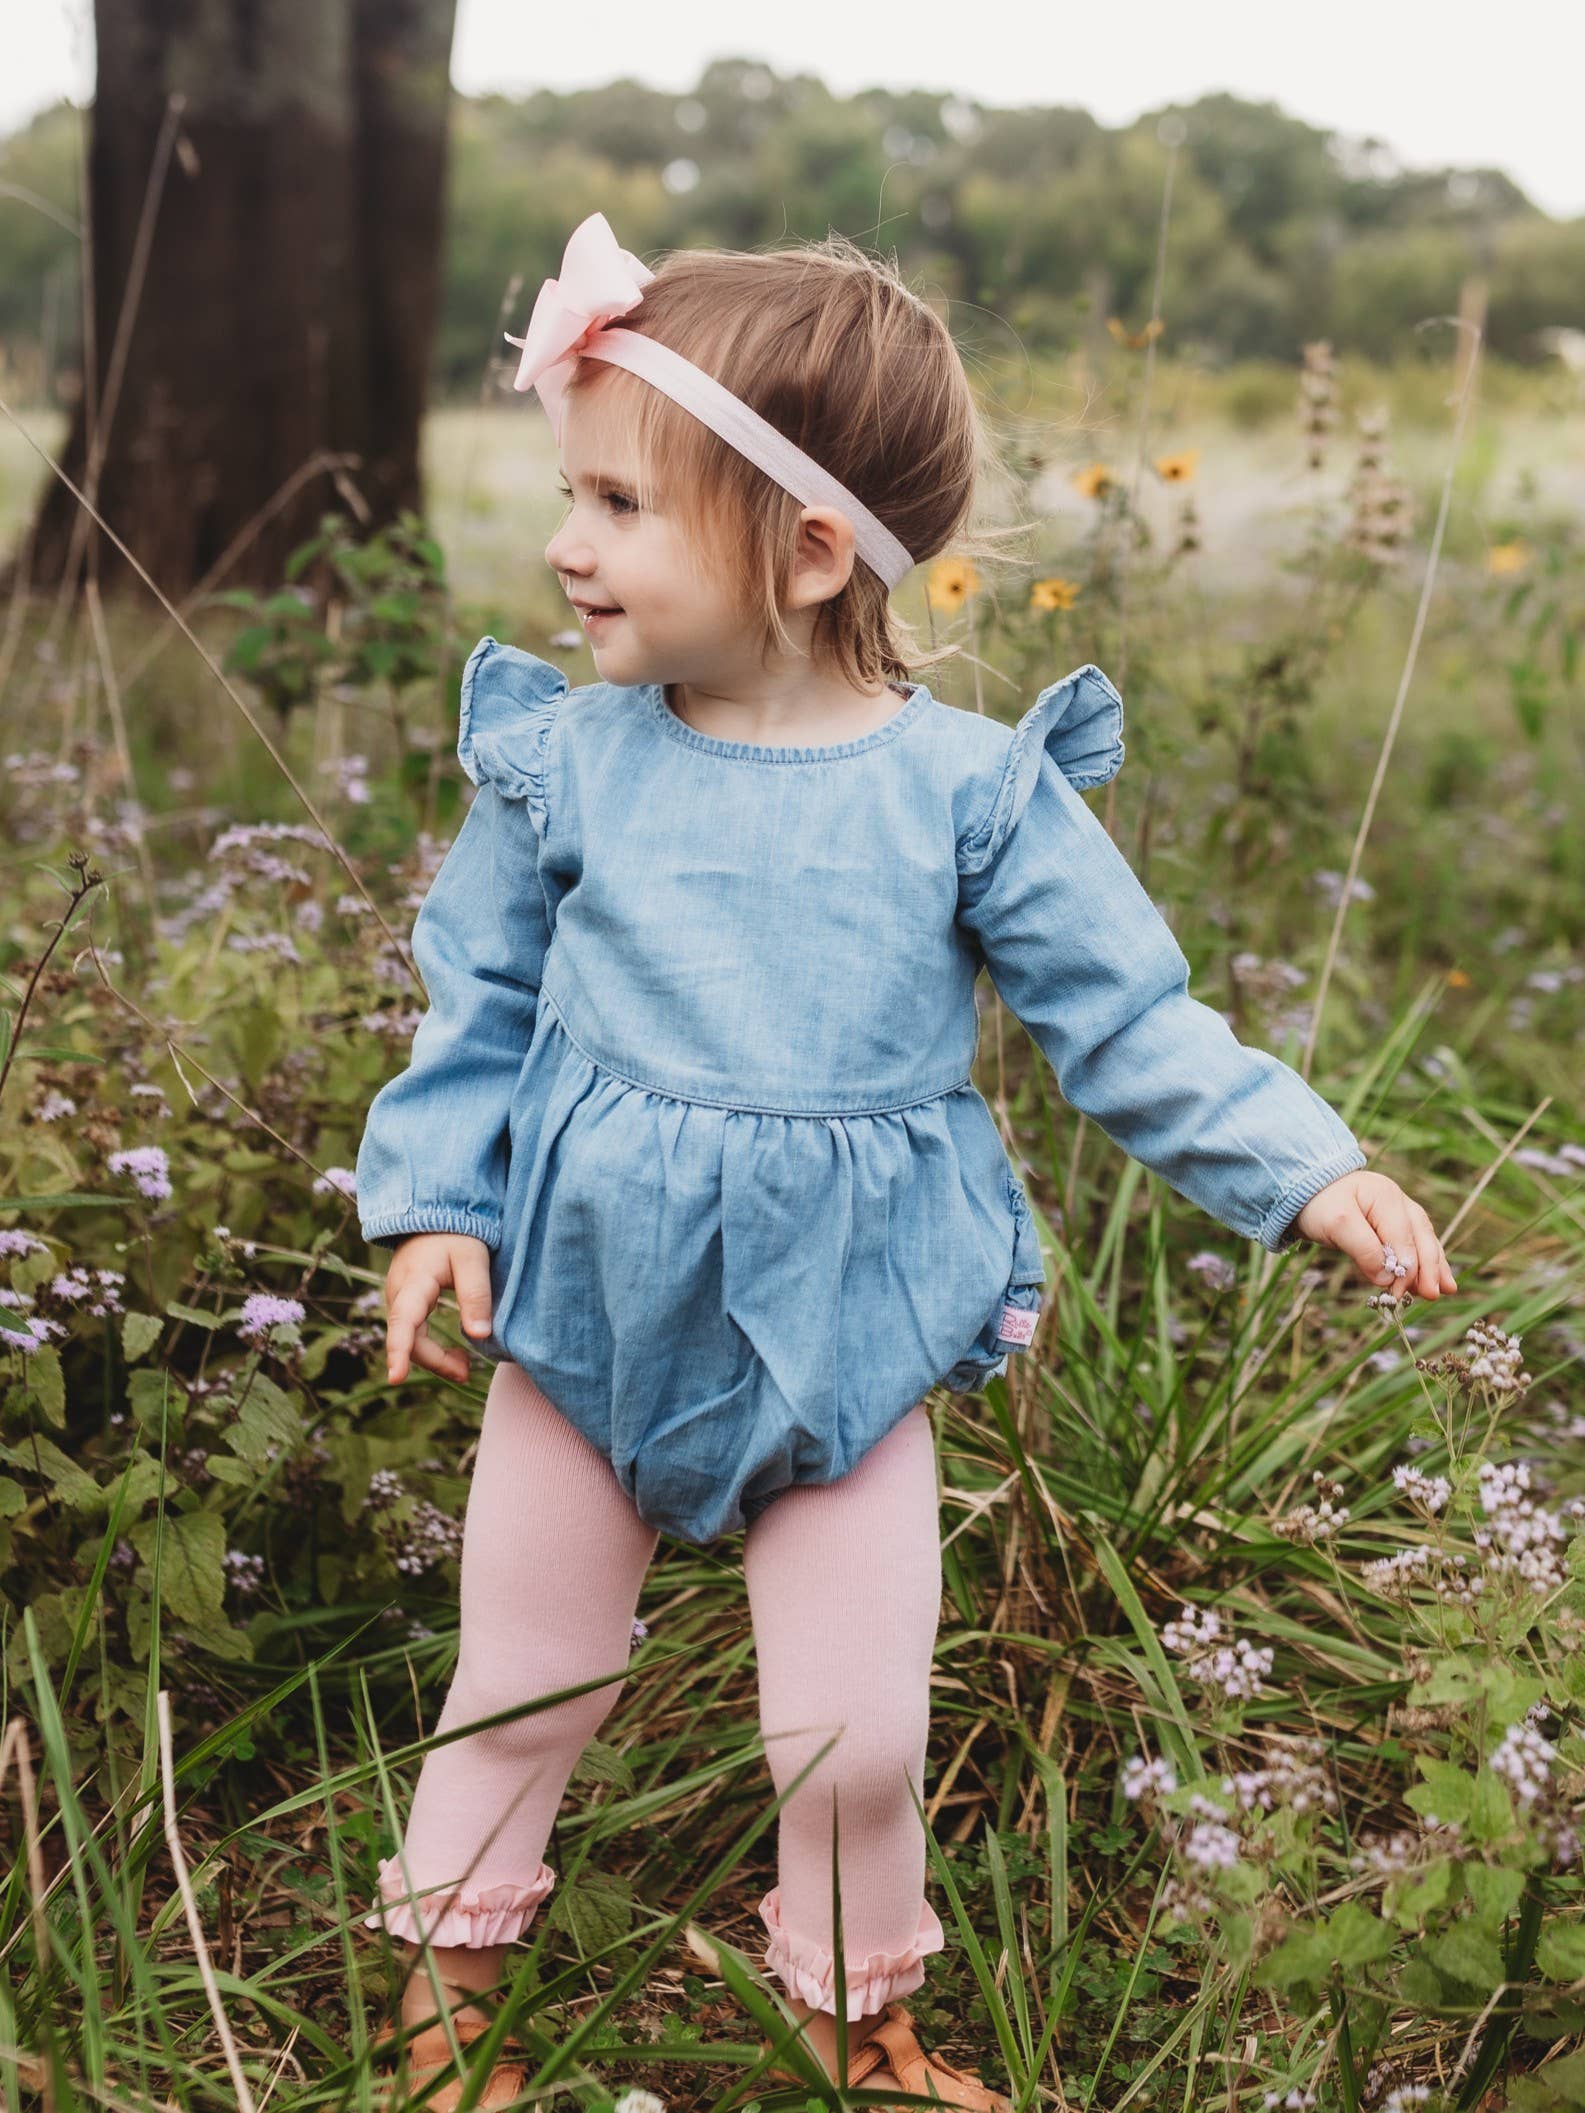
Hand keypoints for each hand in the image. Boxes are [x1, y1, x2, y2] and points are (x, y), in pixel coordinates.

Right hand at [383, 1232, 495, 1382]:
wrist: (435, 1215)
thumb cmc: (456, 1235)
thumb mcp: (472, 1259)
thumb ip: (476, 1295)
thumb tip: (479, 1336)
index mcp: (413, 1282)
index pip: (404, 1321)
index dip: (399, 1351)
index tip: (396, 1378)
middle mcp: (399, 1294)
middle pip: (409, 1338)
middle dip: (434, 1361)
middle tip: (466, 1372)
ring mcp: (400, 1300)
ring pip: (411, 1339)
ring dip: (435, 1357)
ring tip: (465, 1366)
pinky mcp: (407, 1303)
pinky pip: (413, 1333)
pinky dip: (432, 1349)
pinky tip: (455, 1354)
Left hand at [1292, 1170, 1456, 1298]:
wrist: (1308, 1190)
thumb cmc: (1321, 1204)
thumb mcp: (1337, 1224)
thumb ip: (1363, 1248)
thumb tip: (1389, 1279)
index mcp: (1386, 1197)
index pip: (1402, 1237)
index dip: (1404, 1267)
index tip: (1398, 1293)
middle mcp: (1400, 1202)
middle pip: (1421, 1237)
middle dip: (1428, 1268)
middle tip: (1432, 1295)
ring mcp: (1401, 1212)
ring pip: (1424, 1241)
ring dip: (1434, 1266)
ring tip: (1446, 1290)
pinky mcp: (1396, 1224)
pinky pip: (1416, 1243)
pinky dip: (1425, 1262)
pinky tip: (1436, 1279)